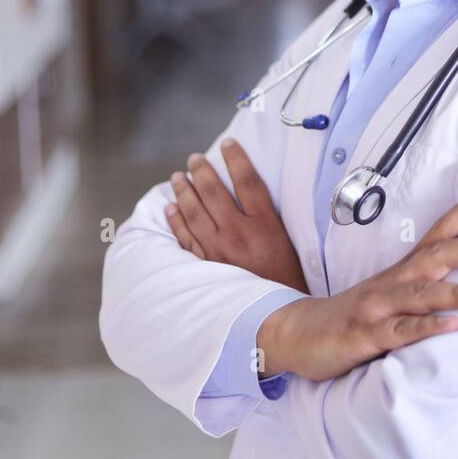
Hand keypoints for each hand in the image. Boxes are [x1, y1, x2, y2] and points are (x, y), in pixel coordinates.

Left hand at [165, 137, 308, 293]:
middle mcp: (239, 235)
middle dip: (201, 170)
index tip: (227, 143)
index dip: (236, 158)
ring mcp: (219, 251)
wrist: (277, 315)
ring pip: (194, 212)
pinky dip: (176, 221)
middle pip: (214, 192)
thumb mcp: (287, 241)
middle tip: (194, 158)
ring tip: (177, 177)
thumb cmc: (287, 277)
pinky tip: (170, 209)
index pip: (247, 181)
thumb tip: (250, 189)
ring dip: (183, 191)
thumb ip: (268, 216)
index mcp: (265, 226)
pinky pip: (185, 238)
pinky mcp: (206, 266)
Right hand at [256, 184, 457, 381]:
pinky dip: (425, 328)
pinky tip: (450, 327)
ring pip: (422, 295)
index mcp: (402, 270)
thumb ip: (423, 285)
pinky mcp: (366, 335)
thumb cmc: (355, 315)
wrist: (298, 333)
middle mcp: (393, 281)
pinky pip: (400, 332)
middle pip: (437, 257)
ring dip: (456, 294)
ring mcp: (378, 307)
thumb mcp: (391, 293)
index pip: (438, 233)